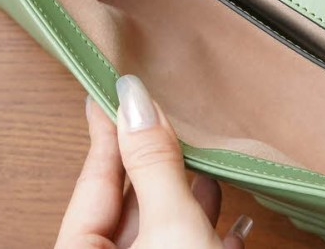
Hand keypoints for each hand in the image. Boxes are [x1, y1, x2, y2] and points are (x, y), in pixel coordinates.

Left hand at [55, 75, 252, 248]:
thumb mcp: (171, 225)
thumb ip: (153, 163)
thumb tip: (136, 101)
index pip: (92, 181)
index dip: (107, 130)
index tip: (109, 90)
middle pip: (128, 203)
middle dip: (155, 161)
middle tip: (164, 112)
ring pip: (162, 229)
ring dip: (189, 197)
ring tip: (205, 159)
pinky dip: (208, 233)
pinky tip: (231, 222)